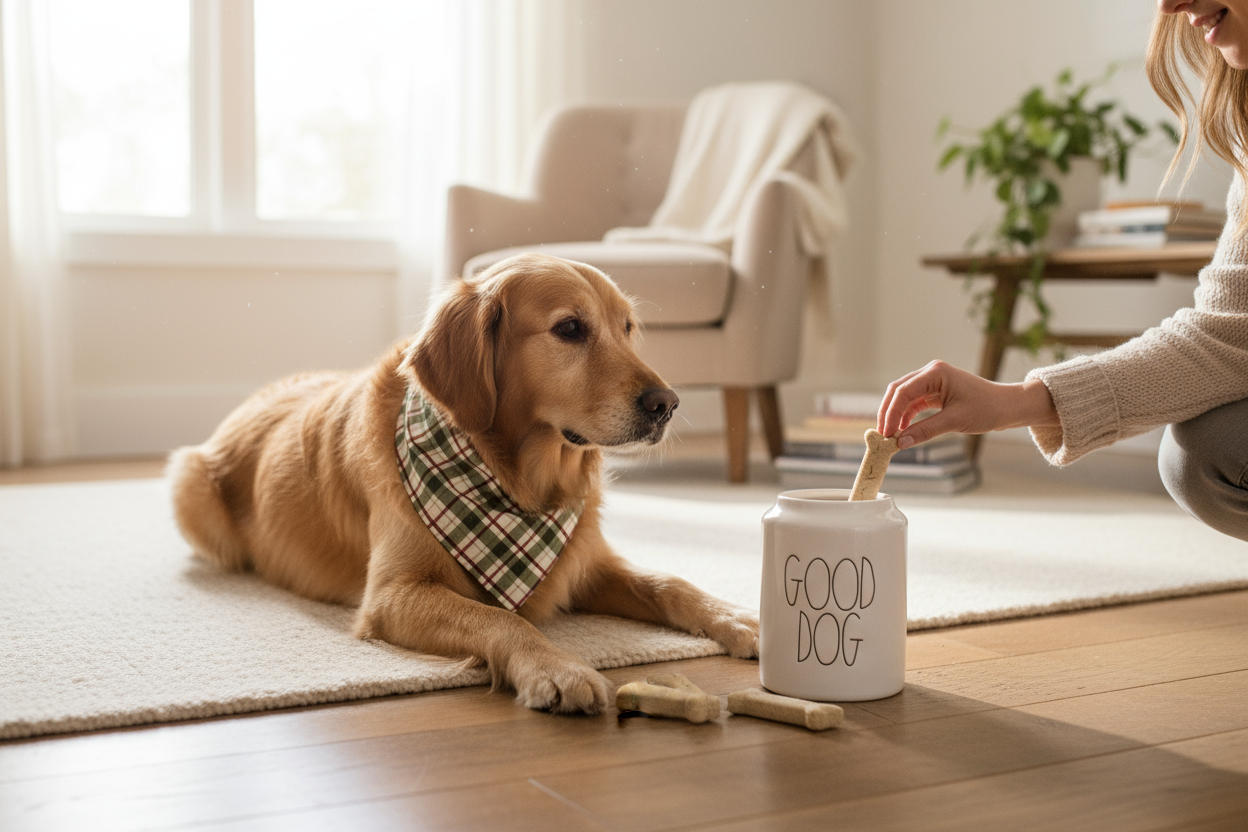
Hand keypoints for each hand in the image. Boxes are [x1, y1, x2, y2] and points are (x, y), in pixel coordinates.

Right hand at [878, 360, 1058, 448]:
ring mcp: (933, 382)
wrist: (1008, 407)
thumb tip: (901, 443)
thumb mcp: (955, 421)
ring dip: (896, 416)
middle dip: (888, 413)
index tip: (885, 433)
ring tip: (890, 436)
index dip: (890, 413)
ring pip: (904, 398)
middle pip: (898, 391)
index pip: (903, 392)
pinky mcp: (936, 393)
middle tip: (882, 435)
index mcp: (935, 373)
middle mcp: (931, 373)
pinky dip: (906, 417)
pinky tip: (902, 431)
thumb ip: (925, 431)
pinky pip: (914, 404)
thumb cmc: (988, 408)